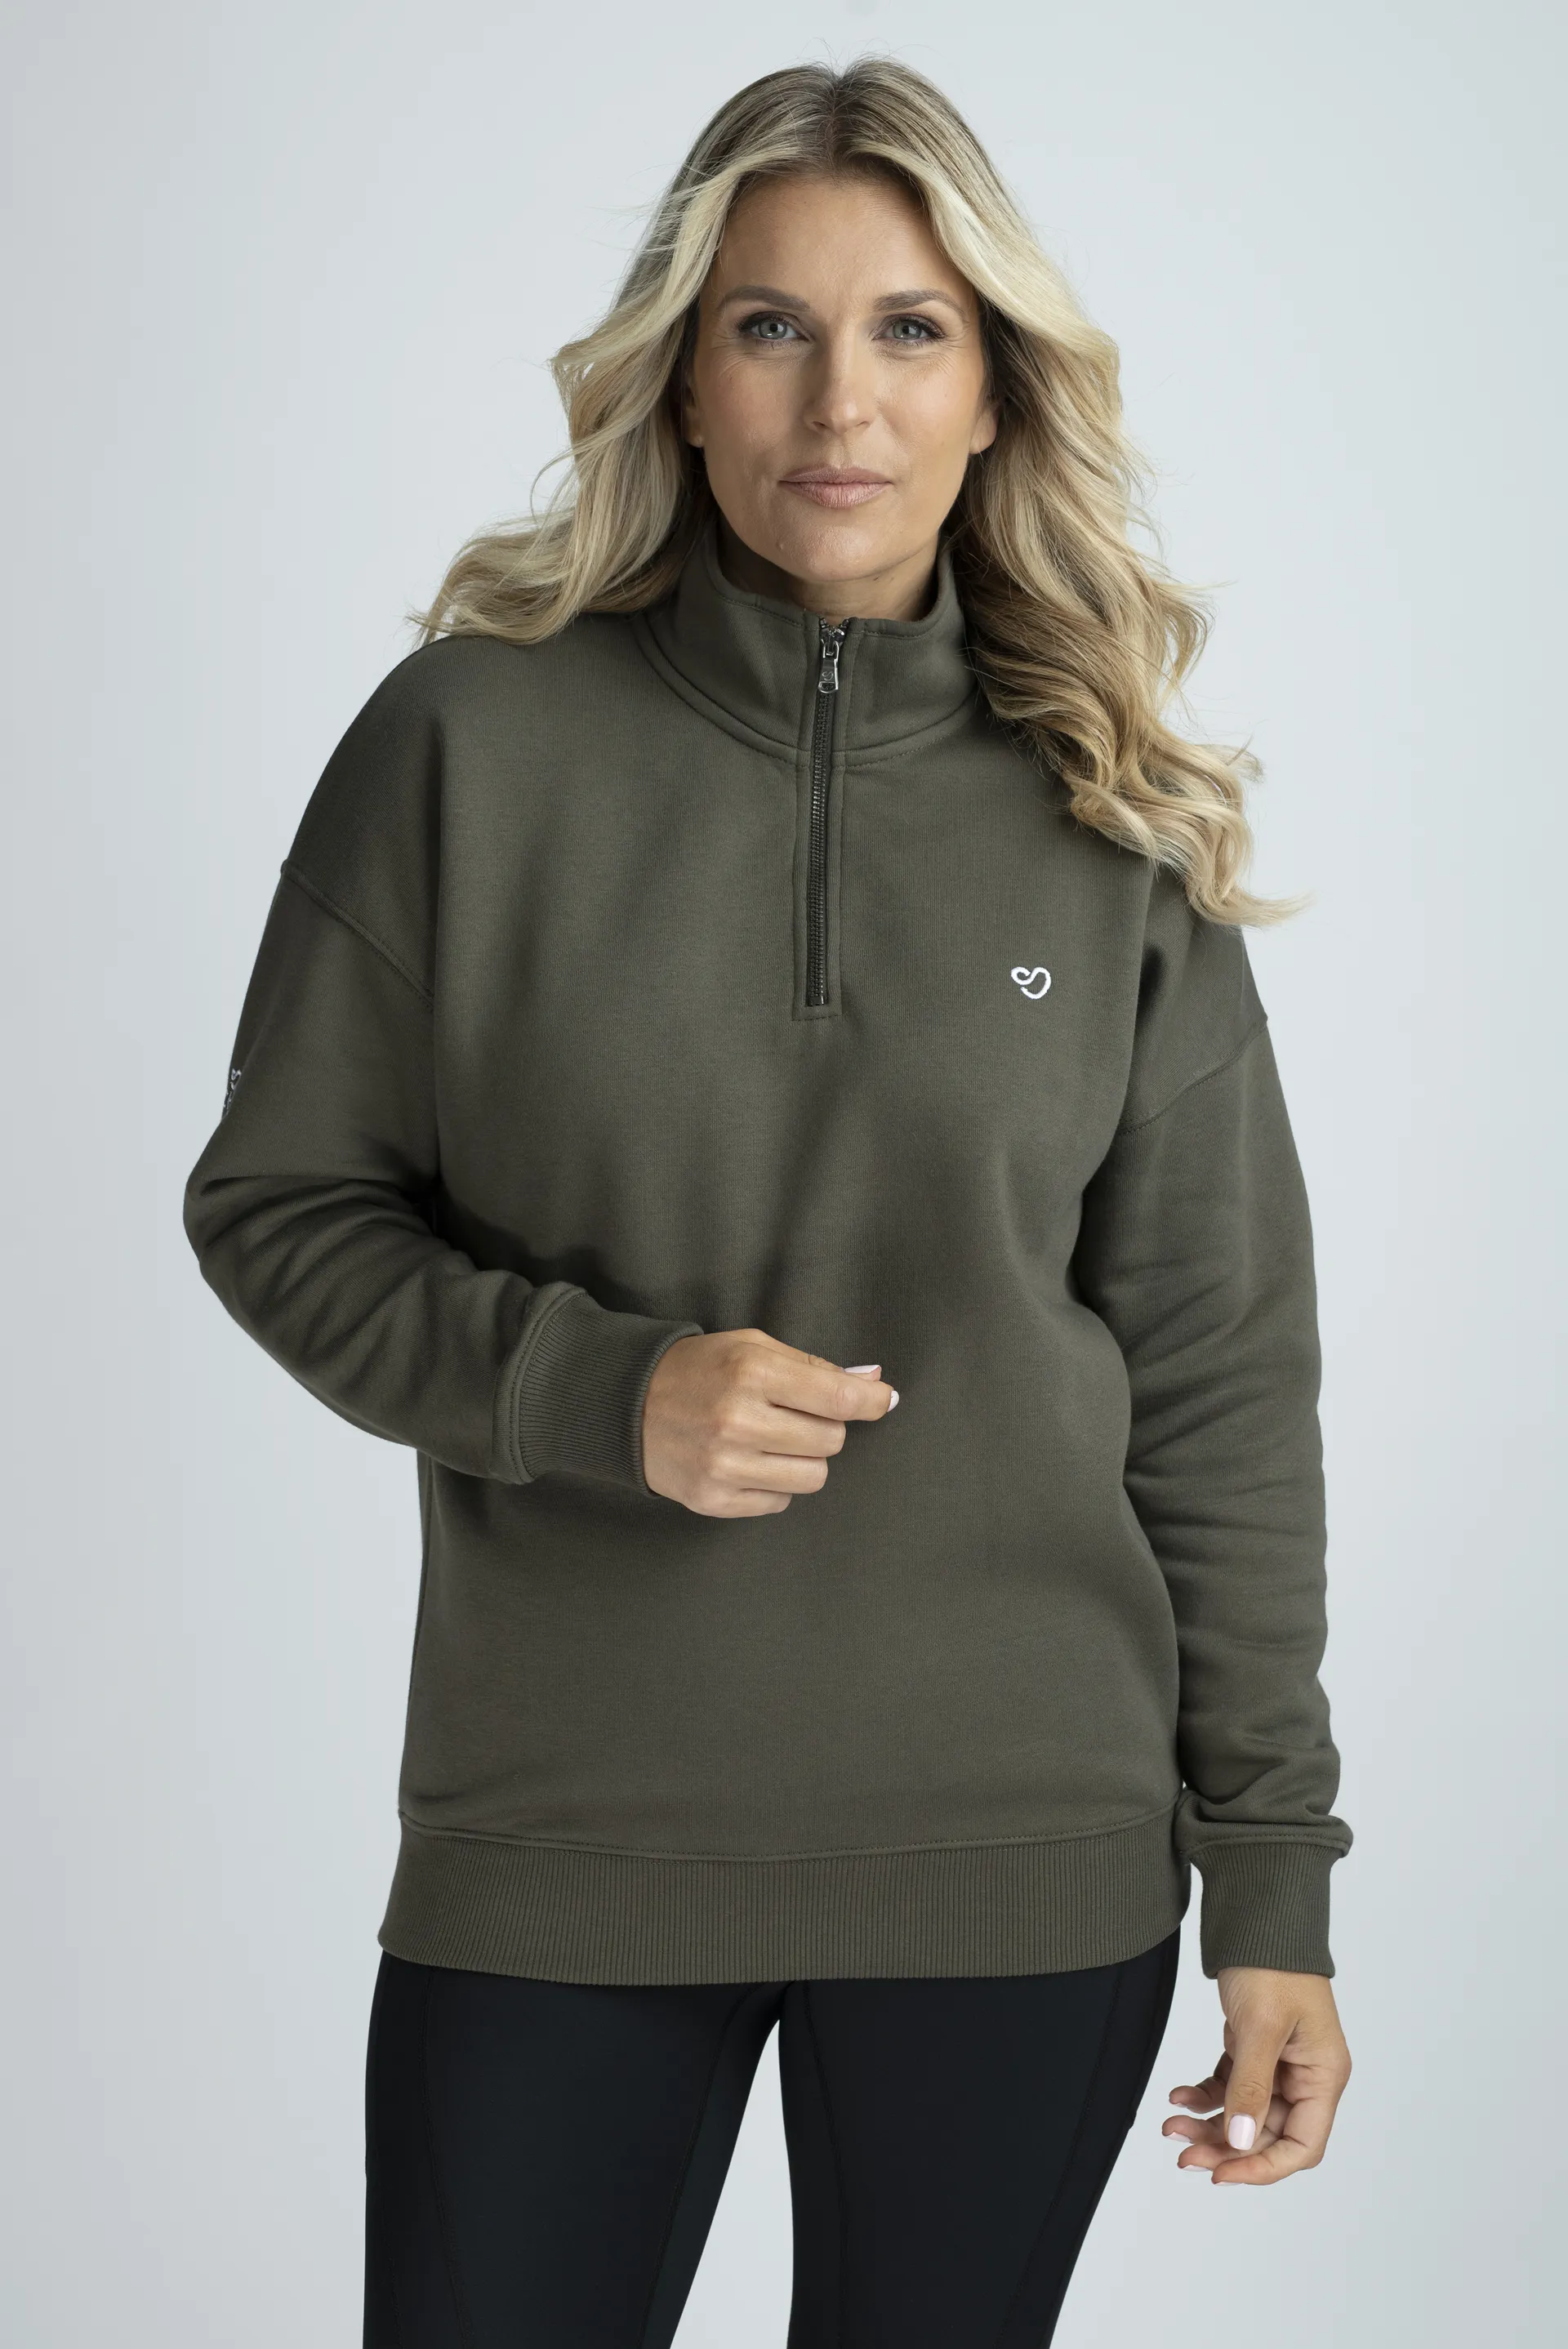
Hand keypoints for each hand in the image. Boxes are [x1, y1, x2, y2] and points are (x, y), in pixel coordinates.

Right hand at [642, 1330, 897, 1516]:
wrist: (626, 1404)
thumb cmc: (699, 1370)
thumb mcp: (752, 1348)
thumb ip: (814, 1367)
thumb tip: (875, 1384)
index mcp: (751, 1373)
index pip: (838, 1397)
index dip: (871, 1401)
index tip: (883, 1401)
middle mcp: (738, 1421)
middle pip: (831, 1440)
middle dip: (824, 1426)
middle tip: (794, 1414)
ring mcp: (724, 1465)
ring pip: (813, 1477)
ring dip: (803, 1458)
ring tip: (771, 1439)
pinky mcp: (713, 1500)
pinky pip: (780, 1501)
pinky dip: (774, 1482)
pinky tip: (748, 1461)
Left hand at [1162, 1966, 1350, 2183]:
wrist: (1258, 1914)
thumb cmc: (1273, 1964)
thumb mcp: (1261, 2026)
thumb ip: (1251, 2086)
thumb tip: (1240, 2141)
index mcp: (1323, 2076)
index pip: (1301, 2146)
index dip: (1262, 2167)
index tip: (1222, 2174)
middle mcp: (1306, 2076)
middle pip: (1267, 2135)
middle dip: (1225, 2147)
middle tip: (1182, 2154)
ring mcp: (1279, 2064)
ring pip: (1244, 2115)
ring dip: (1210, 2125)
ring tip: (1171, 2128)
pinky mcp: (1254, 2049)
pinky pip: (1230, 2087)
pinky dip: (1205, 2095)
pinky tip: (1178, 2096)